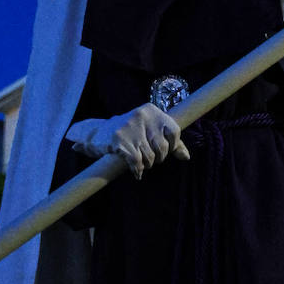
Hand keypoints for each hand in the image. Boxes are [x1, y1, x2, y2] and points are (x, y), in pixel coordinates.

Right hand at [66, 103, 189, 178]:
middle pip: (162, 147)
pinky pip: (137, 162)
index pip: (174, 131)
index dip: (172, 146)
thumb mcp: (150, 132)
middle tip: (149, 157)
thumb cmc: (130, 134)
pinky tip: (136, 172)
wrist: (97, 134)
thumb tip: (186, 156)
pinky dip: (137, 170)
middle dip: (158, 158)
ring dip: (146, 165)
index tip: (164, 150)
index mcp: (152, 111)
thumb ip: (170, 141)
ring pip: (150, 157)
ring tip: (140, 162)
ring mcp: (129, 127)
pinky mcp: (119, 140)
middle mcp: (141, 116)